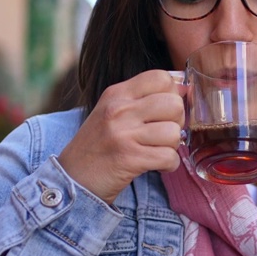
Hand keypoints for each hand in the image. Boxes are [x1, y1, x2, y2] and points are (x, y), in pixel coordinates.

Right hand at [57, 70, 185, 202]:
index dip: (173, 94)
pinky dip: (169, 165)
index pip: (161, 77)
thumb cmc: (98, 145)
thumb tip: (183, 90)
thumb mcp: (112, 112)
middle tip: (163, 134)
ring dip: (172, 147)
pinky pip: (170, 157)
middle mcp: (119, 110)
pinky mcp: (130, 158)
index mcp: (117, 93)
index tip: (166, 111)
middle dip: (177, 122)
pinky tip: (157, 166)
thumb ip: (141, 99)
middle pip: (174, 104)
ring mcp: (123, 134)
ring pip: (174, 133)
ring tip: (158, 151)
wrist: (73, 178)